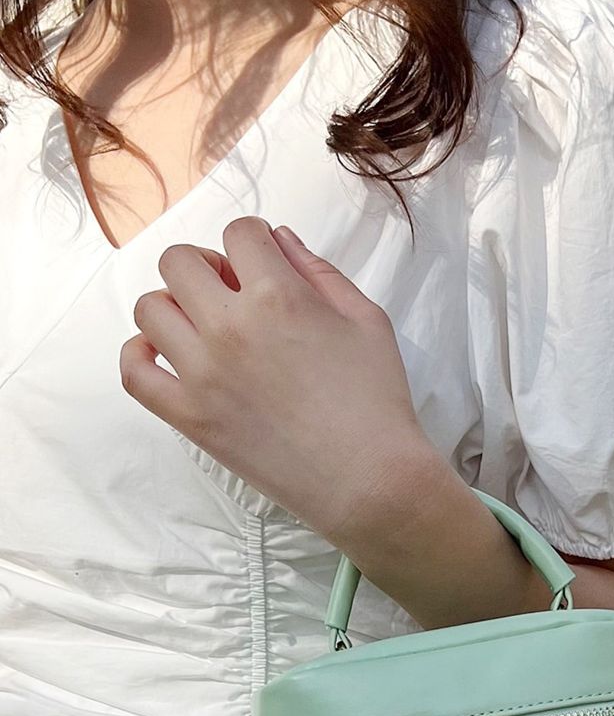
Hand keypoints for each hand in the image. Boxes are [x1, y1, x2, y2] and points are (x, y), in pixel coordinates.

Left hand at [120, 215, 429, 545]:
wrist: (369, 481)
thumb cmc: (377, 402)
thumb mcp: (367, 321)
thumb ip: (320, 271)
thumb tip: (280, 239)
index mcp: (279, 296)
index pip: (239, 234)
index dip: (253, 241)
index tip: (263, 262)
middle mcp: (231, 327)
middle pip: (179, 262)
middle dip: (205, 265)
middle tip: (230, 292)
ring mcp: (202, 374)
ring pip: (149, 310)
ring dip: (173, 307)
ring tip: (202, 327)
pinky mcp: (190, 417)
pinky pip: (134, 373)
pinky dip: (139, 356)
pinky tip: (166, 355)